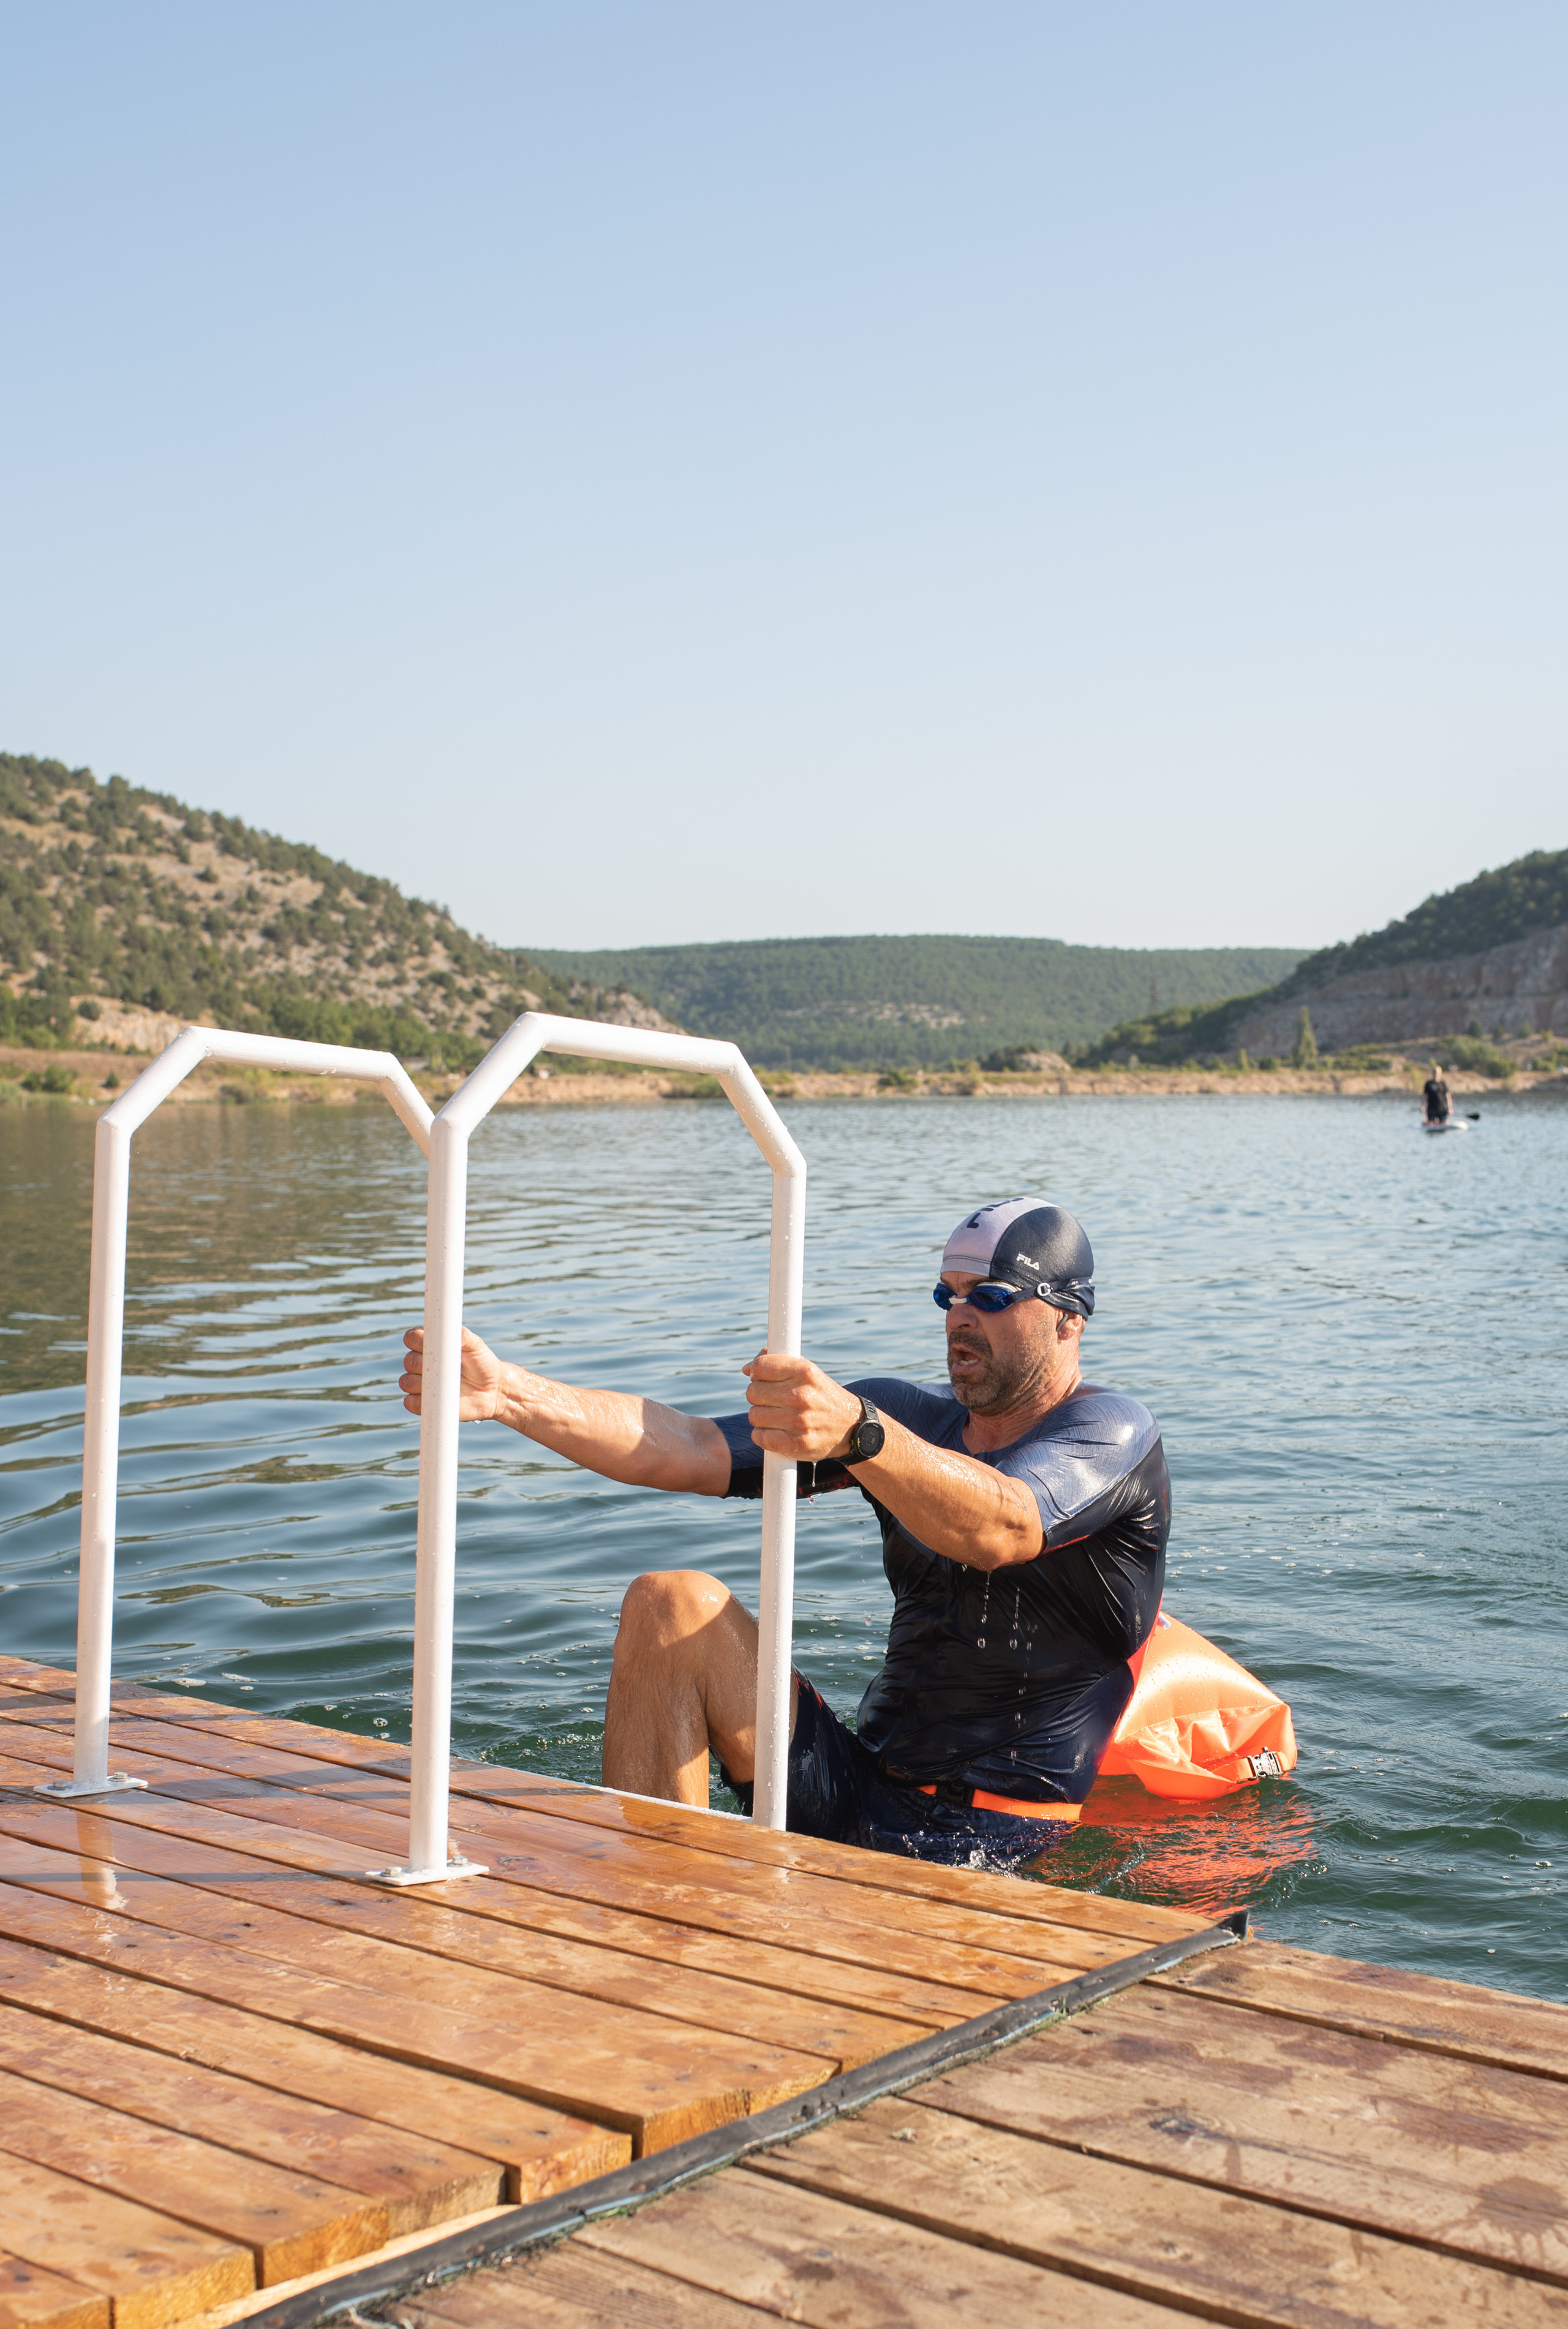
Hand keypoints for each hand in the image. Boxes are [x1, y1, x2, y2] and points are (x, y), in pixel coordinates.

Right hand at [400, 1325, 504, 1421]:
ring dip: (421, 1383)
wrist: (491, 1390)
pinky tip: (436, 1398)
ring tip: (445, 1383)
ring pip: (406, 1382)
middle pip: (408, 1360)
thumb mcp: (476, 1346)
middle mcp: (422, 1363)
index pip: (412, 1338)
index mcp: (430, 1345)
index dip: (416, 1340)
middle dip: (422, 1363)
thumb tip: (454, 1332)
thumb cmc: (483, 1364)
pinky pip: (410, 1403)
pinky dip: (419, 1402)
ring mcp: (421, 1384)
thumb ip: (464, 1336)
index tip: (431, 1344)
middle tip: (444, 1366)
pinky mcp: (423, 1403)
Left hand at [742, 1350, 863, 1461]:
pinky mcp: (797, 1444)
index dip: (756, 1372)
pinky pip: (760, 1437)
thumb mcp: (808, 1371)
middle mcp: (802, 1396)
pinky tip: (775, 1432)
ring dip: (761, 1417)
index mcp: (805, 1372)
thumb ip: (778, 1363)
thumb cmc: (822, 1396)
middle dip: (758, 1396)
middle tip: (772, 1400)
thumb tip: (746, 1368)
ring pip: (754, 1416)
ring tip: (776, 1416)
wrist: (851, 1427)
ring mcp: (799, 1421)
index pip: (760, 1367)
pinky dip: (762, 1436)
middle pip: (753, 1392)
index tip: (762, 1378)